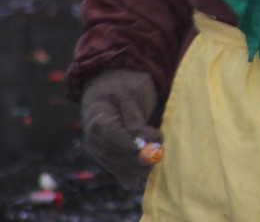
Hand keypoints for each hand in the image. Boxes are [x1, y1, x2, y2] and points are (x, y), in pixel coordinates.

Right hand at [80, 69, 160, 188]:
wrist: (111, 87)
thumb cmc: (125, 88)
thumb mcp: (132, 95)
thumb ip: (136, 120)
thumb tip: (145, 142)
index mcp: (98, 119)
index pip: (113, 137)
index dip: (133, 143)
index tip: (156, 136)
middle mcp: (94, 138)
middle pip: (115, 156)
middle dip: (139, 157)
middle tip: (160, 152)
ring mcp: (98, 150)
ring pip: (116, 167)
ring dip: (137, 167)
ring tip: (155, 159)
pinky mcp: (106, 157)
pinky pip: (116, 172)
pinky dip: (130, 177)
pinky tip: (142, 177)